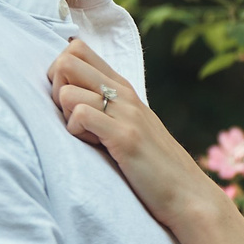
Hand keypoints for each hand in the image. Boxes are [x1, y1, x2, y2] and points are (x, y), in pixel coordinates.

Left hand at [47, 38, 224, 232]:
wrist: (188, 194)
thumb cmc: (154, 165)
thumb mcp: (131, 125)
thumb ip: (107, 107)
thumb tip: (69, 95)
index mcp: (124, 87)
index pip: (77, 49)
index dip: (60, 72)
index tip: (69, 99)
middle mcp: (124, 93)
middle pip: (67, 60)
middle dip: (54, 87)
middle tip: (68, 115)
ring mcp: (126, 113)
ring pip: (67, 91)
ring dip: (65, 116)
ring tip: (85, 136)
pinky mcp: (125, 136)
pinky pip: (80, 115)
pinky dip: (75, 132)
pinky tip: (92, 146)